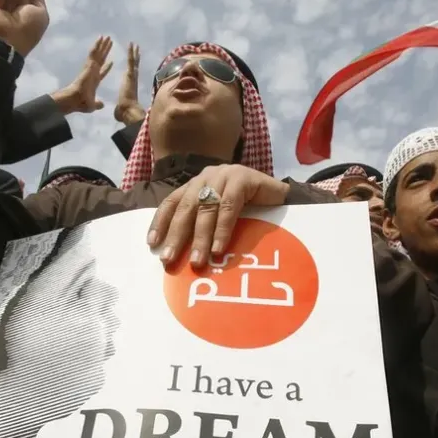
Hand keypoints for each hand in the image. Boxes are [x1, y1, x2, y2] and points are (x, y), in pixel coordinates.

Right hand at [54, 36, 112, 114]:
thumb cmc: (81, 103)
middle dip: (105, 51)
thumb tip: (101, 105)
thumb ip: (98, 104)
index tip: (112, 62)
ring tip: (107, 36)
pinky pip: (94, 52)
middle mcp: (92, 72)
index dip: (107, 67)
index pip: (102, 72)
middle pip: (100, 59)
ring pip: (97, 53)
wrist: (75, 99)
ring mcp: (90, 67)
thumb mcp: (93, 105)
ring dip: (102, 45)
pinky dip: (97, 45)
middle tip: (110, 43)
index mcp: (94, 81)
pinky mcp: (88, 64)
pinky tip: (101, 38)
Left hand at [114, 42, 144, 124]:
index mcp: (128, 86)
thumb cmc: (124, 112)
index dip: (132, 68)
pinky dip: (131, 53)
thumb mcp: (120, 108)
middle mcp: (132, 80)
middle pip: (134, 66)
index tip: (133, 63)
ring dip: (134, 53)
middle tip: (137, 49)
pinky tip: (131, 45)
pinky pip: (130, 61)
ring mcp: (132, 76)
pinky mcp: (130, 75)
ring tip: (134, 44)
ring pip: (133, 62)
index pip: (130, 75)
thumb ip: (120, 108)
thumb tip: (118, 114)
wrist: (127, 111)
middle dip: (135, 58)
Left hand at [147, 165, 290, 266]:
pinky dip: (222, 230)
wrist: (285, 199)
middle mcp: (207, 177)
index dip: (160, 222)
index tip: (151, 243)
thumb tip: (183, 258)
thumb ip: (204, 229)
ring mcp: (224, 175)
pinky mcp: (243, 178)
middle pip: (186, 208)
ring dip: (199, 238)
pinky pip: (228, 207)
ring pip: (206, 209)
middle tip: (168, 260)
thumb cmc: (252, 212)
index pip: (172, 202)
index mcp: (197, 184)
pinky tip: (218, 248)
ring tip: (197, 262)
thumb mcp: (221, 219)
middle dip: (176, 236)